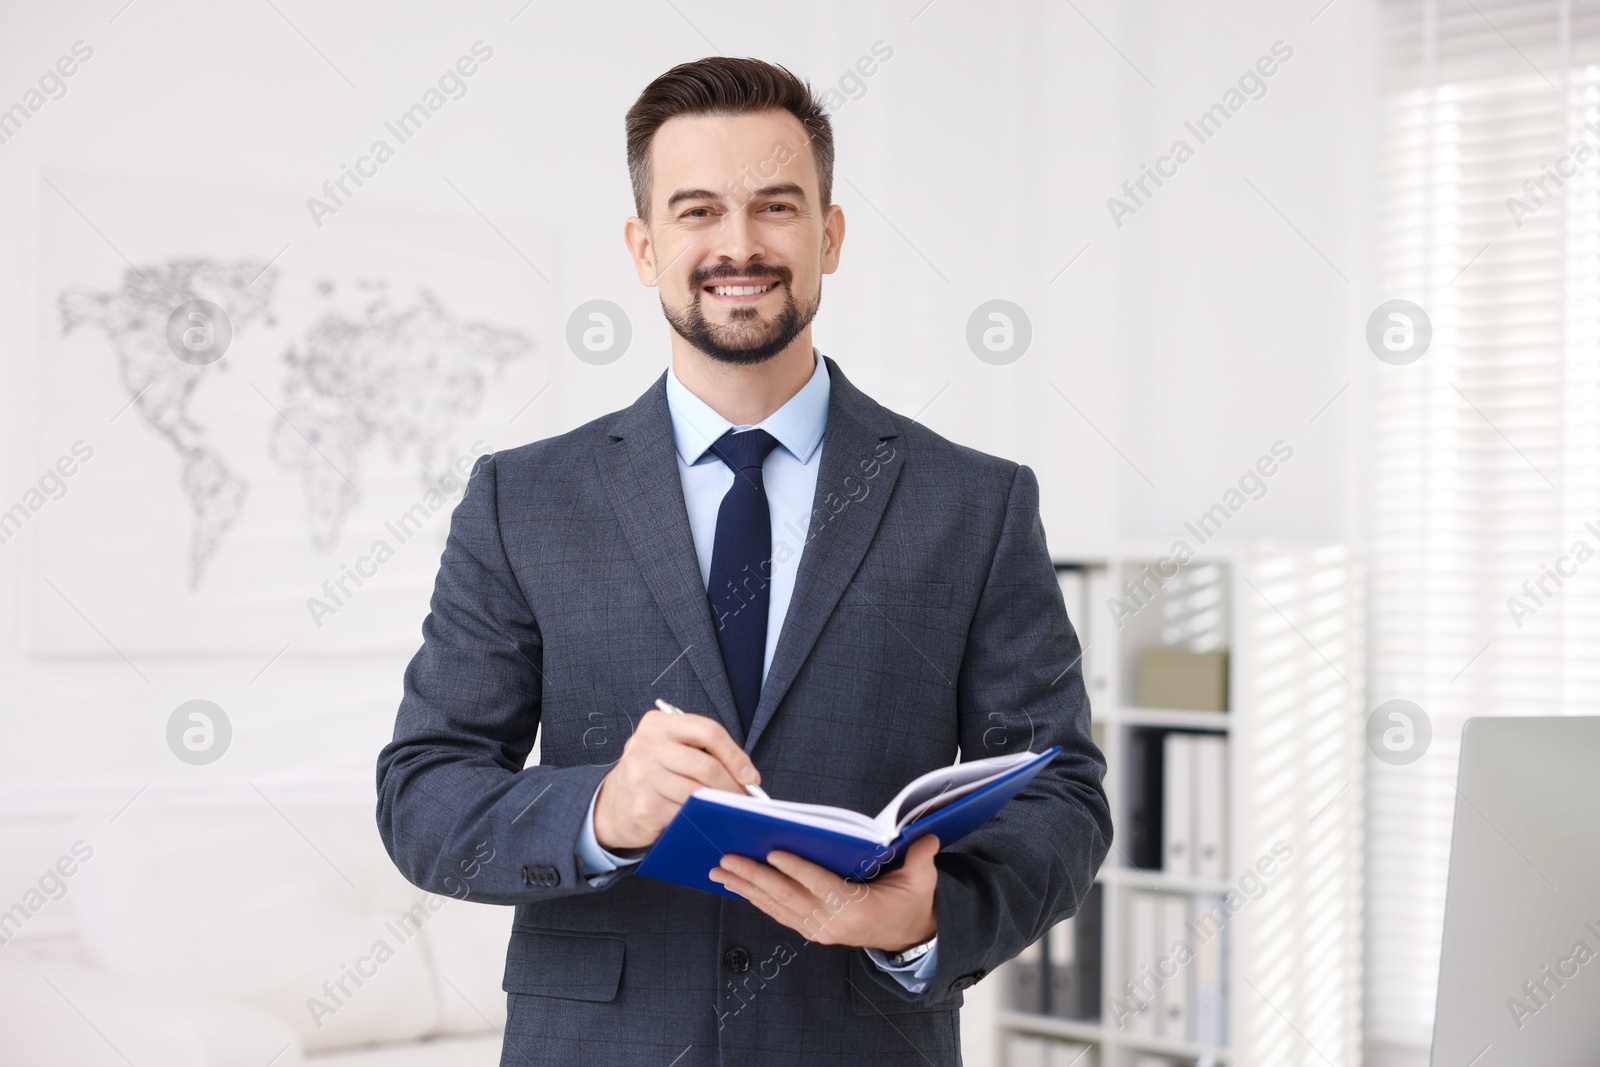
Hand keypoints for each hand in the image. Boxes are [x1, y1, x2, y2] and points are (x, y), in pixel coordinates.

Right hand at [593, 708, 759, 850]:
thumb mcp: (669, 749)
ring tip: (731, 809)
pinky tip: (707, 820)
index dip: (735, 755)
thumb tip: (746, 775)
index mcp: (657, 724)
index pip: (708, 731)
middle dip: (733, 786)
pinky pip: (686, 813)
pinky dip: (702, 818)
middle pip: (707, 766)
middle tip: (745, 799)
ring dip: (721, 805)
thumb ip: (701, 751)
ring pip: (698, 792)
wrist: (612, 806)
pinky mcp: (645, 806)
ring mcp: (643, 776)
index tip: (750, 775)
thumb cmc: (652, 774)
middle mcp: (646, 746)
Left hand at [708, 834, 939, 952]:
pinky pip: (778, 913)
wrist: (909, 936)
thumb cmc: (912, 902)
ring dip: (746, 888)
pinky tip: (736, 885)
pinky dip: (755, 899)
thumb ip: (921, 858)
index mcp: (858, 909)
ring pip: (776, 907)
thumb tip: (926, 836)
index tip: (773, 851)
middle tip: (727, 859)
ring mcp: (819, 930)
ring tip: (720, 871)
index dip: (797, 869)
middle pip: (787, 897)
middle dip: (754, 876)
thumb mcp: (922, 881)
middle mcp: (833, 923)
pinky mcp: (811, 931)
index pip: (821, 885)